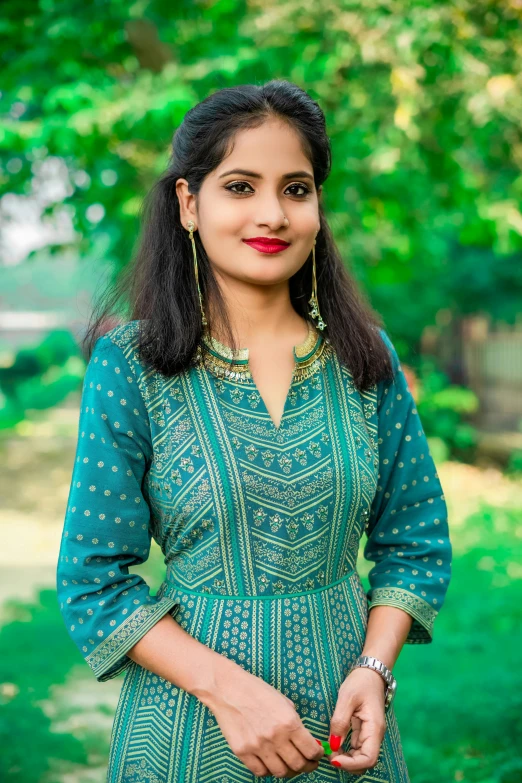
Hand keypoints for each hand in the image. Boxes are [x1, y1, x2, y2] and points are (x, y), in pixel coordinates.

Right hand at [206, 659, 323, 778]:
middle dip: (307, 766)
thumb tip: (305, 740)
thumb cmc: (257, 691)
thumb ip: (295, 722)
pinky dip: (268, 770)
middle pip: (298, 765)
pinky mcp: (242, 752)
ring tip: (288, 764)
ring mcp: (258, 747)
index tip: (317, 755)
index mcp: (289, 722)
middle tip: (307, 763)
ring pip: (280, 772)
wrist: (229, 688)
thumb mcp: (283, 702)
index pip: (311, 750)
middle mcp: (275, 737)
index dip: (317, 756)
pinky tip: (270, 762)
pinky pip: (260, 772)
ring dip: (288, 770)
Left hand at [327, 667, 386, 775]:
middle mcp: (375, 735)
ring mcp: (370, 733)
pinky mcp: (364, 730)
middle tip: (329, 755)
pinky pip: (357, 747)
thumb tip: (333, 745)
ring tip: (329, 750)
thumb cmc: (360, 682)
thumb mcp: (346, 698)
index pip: (368, 759)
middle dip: (347, 763)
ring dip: (346, 758)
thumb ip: (340, 721)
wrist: (370, 671)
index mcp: (374, 728)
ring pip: (360, 756)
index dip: (351, 764)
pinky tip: (334, 745)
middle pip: (365, 761)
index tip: (334, 759)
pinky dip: (346, 750)